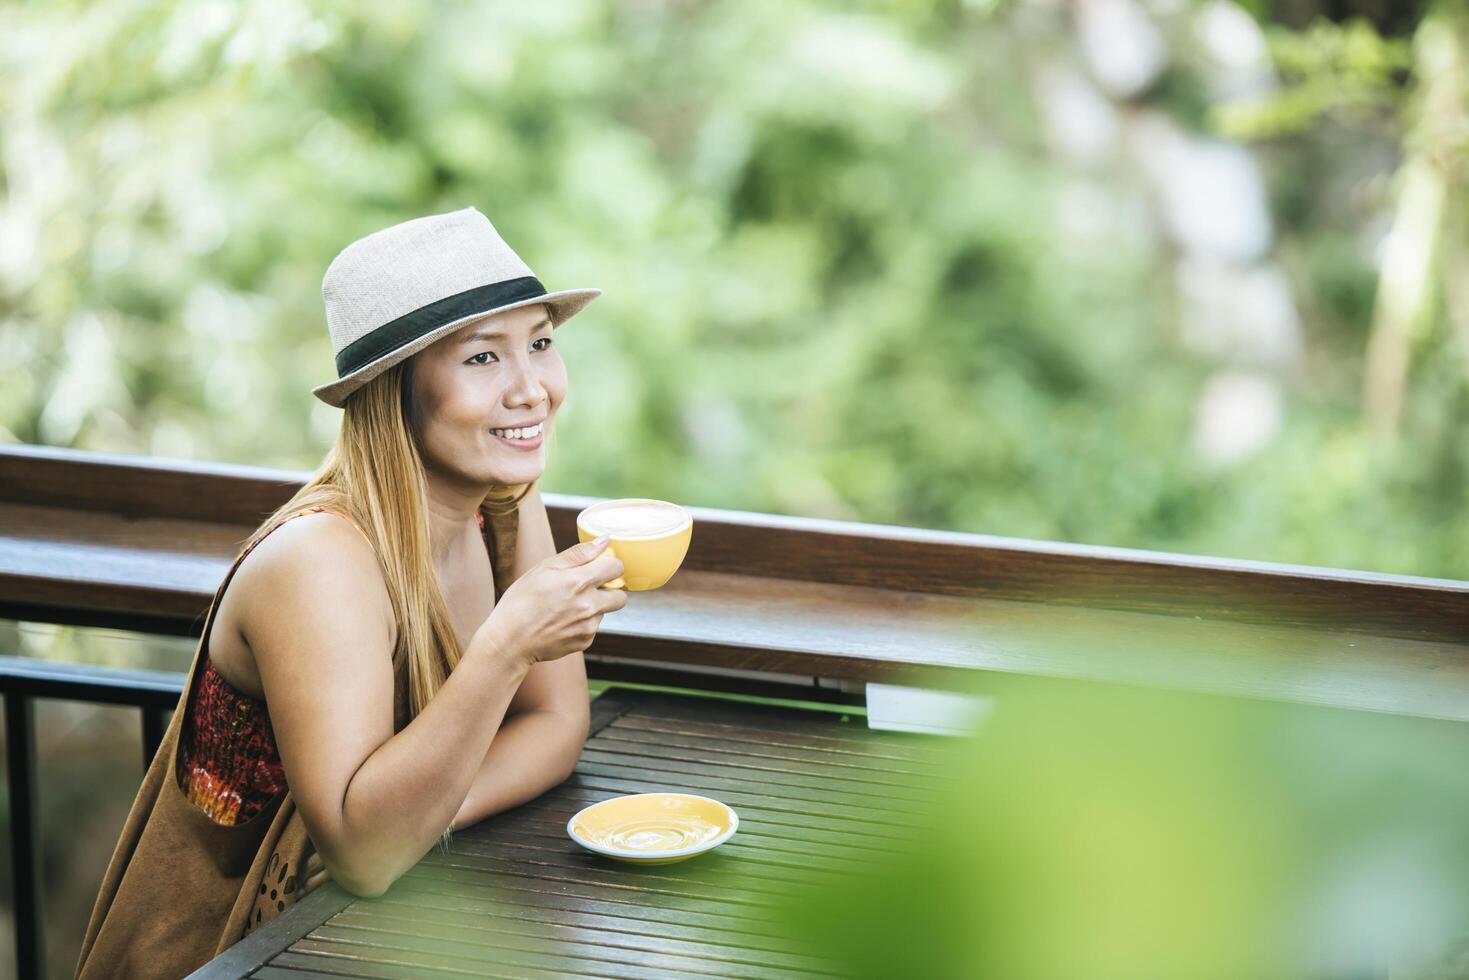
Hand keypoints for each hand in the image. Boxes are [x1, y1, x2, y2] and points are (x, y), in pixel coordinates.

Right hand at [477, 537, 626, 664]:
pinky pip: (593, 627)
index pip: (616, 567)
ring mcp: (589, 626)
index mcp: (579, 582)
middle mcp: (589, 606)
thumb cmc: (522, 601)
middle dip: (609, 589)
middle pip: (621, 595)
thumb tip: (604, 541)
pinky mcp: (585, 642)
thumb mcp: (545, 568)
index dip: (609, 564)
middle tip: (588, 588)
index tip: (599, 566)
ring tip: (565, 607)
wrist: (509, 640)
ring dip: (594, 606)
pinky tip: (562, 621)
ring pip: (605, 611)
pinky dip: (583, 622)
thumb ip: (579, 554)